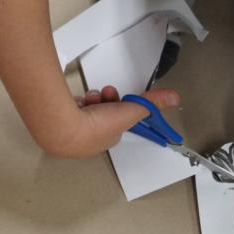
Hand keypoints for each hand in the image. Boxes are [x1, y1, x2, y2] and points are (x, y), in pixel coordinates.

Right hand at [47, 85, 180, 156]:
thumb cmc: (98, 125)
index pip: (118, 120)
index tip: (118, 96)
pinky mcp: (58, 125)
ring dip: (91, 100)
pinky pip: (69, 109)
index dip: (120, 106)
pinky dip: (74, 102)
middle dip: (105, 100)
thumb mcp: (132, 110)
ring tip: (90, 97)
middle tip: (106, 93)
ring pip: (86, 110)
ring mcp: (72, 133)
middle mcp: (90, 140)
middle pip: (102, 114)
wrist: (64, 126)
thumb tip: (175, 97)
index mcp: (108, 139)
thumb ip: (152, 103)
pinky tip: (75, 100)